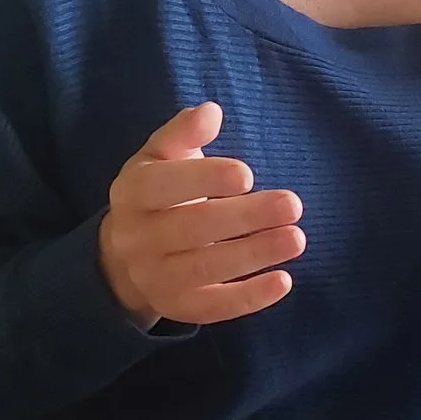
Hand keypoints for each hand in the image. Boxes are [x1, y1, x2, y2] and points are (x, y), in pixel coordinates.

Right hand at [97, 102, 304, 328]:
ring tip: (296, 238)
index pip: (163, 186)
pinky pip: (212, 307)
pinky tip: (283, 281)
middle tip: (293, 204)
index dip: (204, 180)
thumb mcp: (159, 156)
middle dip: (245, 217)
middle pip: (191, 228)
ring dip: (254, 254)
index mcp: (132, 192)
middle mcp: (137, 238)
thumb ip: (183, 132)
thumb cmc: (157, 192)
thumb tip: (210, 111)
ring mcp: (155, 277)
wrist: (124, 253)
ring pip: (205, 269)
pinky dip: (248, 298)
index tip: (247, 174)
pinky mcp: (176, 306)